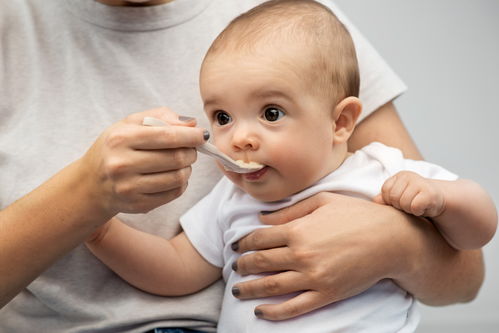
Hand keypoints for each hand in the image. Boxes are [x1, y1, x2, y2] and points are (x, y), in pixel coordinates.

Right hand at [78, 107, 207, 216]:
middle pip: (176, 158)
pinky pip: (174, 193)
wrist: (91, 184)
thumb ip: (161, 117)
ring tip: (181, 162)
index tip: (202, 135)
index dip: (191, 136)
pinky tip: (173, 176)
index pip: (167, 136)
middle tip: (191, 149)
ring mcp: (129, 188)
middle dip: (191, 152)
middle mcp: (122, 164)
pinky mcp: (138, 205)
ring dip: (188, 168)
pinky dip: (181, 184)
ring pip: (178, 177)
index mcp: (120, 139)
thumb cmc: (115, 148)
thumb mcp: (129, 124)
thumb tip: (191, 125)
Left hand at [231, 192, 412, 319]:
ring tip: (238, 290)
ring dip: (250, 289)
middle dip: (242, 265)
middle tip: (234, 267)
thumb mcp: (322, 201)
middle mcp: (301, 254)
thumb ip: (290, 210)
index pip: (259, 239)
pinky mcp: (326, 294)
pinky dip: (274, 312)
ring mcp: (313, 276)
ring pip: (271, 286)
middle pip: (260, 262)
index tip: (235, 247)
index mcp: (298, 229)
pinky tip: (260, 312)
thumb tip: (261, 217)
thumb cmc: (358, 215)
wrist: (391, 239)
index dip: (243, 243)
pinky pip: (294, 307)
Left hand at [373, 171, 444, 216]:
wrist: (438, 201)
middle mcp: (409, 176)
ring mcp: (420, 182)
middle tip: (410, 204)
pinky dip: (418, 211)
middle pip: (394, 198)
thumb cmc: (414, 200)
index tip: (400, 201)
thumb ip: (385, 198)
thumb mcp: (398, 197)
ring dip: (409, 210)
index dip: (391, 201)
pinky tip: (423, 208)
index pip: (385, 191)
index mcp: (399, 176)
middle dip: (400, 206)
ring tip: (416, 206)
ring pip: (404, 203)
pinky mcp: (429, 193)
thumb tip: (375, 201)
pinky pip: (415, 207)